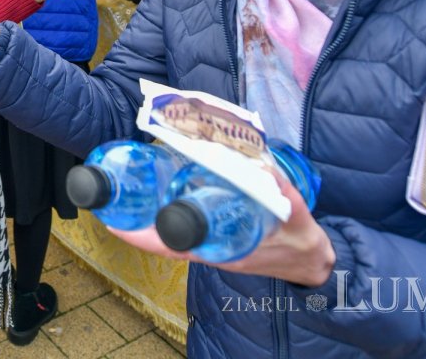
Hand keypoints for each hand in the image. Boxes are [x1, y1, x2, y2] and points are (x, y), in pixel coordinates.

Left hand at [108, 174, 334, 286]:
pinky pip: (185, 225)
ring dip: (149, 211)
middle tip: (116, 189)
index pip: (170, 247)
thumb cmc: (298, 240)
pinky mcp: (216, 235)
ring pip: (169, 231)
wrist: (311, 260)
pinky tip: (164, 187)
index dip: (140, 236)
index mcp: (221, 250)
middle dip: (136, 216)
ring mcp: (211, 243)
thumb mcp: (293, 214)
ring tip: (132, 183)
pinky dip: (170, 209)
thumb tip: (261, 165)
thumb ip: (280, 190)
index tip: (114, 222)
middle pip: (160, 236)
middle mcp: (209, 249)